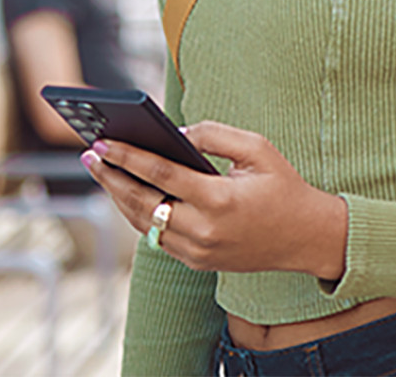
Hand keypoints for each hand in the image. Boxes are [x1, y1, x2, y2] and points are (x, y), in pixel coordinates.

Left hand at [82, 121, 346, 278]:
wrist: (307, 237)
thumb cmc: (283, 185)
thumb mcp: (257, 148)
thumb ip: (215, 135)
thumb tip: (177, 132)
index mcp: (219, 199)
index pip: (161, 174)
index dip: (128, 157)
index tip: (103, 142)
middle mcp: (204, 231)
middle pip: (143, 203)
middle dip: (112, 178)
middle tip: (89, 156)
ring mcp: (199, 252)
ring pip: (145, 225)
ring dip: (120, 198)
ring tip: (102, 172)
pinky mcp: (198, 262)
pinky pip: (159, 238)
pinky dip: (140, 215)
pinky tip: (128, 194)